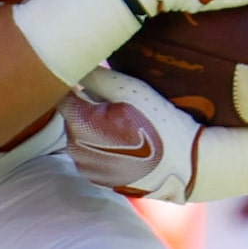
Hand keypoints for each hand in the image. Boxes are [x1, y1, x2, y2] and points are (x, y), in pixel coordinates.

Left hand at [63, 69, 203, 202]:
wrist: (185, 164)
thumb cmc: (158, 123)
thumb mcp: (128, 89)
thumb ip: (95, 75)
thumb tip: (75, 66)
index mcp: (79, 125)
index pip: (62, 97)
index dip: (75, 85)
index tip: (92, 82)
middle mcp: (76, 151)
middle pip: (72, 118)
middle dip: (87, 108)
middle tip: (119, 106)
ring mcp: (88, 170)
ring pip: (82, 137)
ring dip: (95, 128)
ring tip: (126, 127)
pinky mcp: (100, 181)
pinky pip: (93, 155)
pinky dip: (104, 147)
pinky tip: (128, 144)